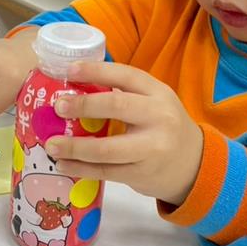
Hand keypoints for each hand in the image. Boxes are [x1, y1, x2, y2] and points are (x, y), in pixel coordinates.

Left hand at [44, 61, 202, 205]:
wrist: (194, 165)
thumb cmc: (164, 128)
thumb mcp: (154, 103)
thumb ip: (125, 95)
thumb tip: (74, 88)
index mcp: (158, 93)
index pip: (125, 75)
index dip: (96, 71)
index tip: (69, 70)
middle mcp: (158, 117)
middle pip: (116, 106)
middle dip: (83, 105)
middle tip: (58, 106)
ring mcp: (152, 148)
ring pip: (107, 148)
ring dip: (74, 147)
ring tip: (52, 144)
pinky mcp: (142, 174)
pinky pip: (105, 171)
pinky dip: (81, 168)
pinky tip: (63, 165)